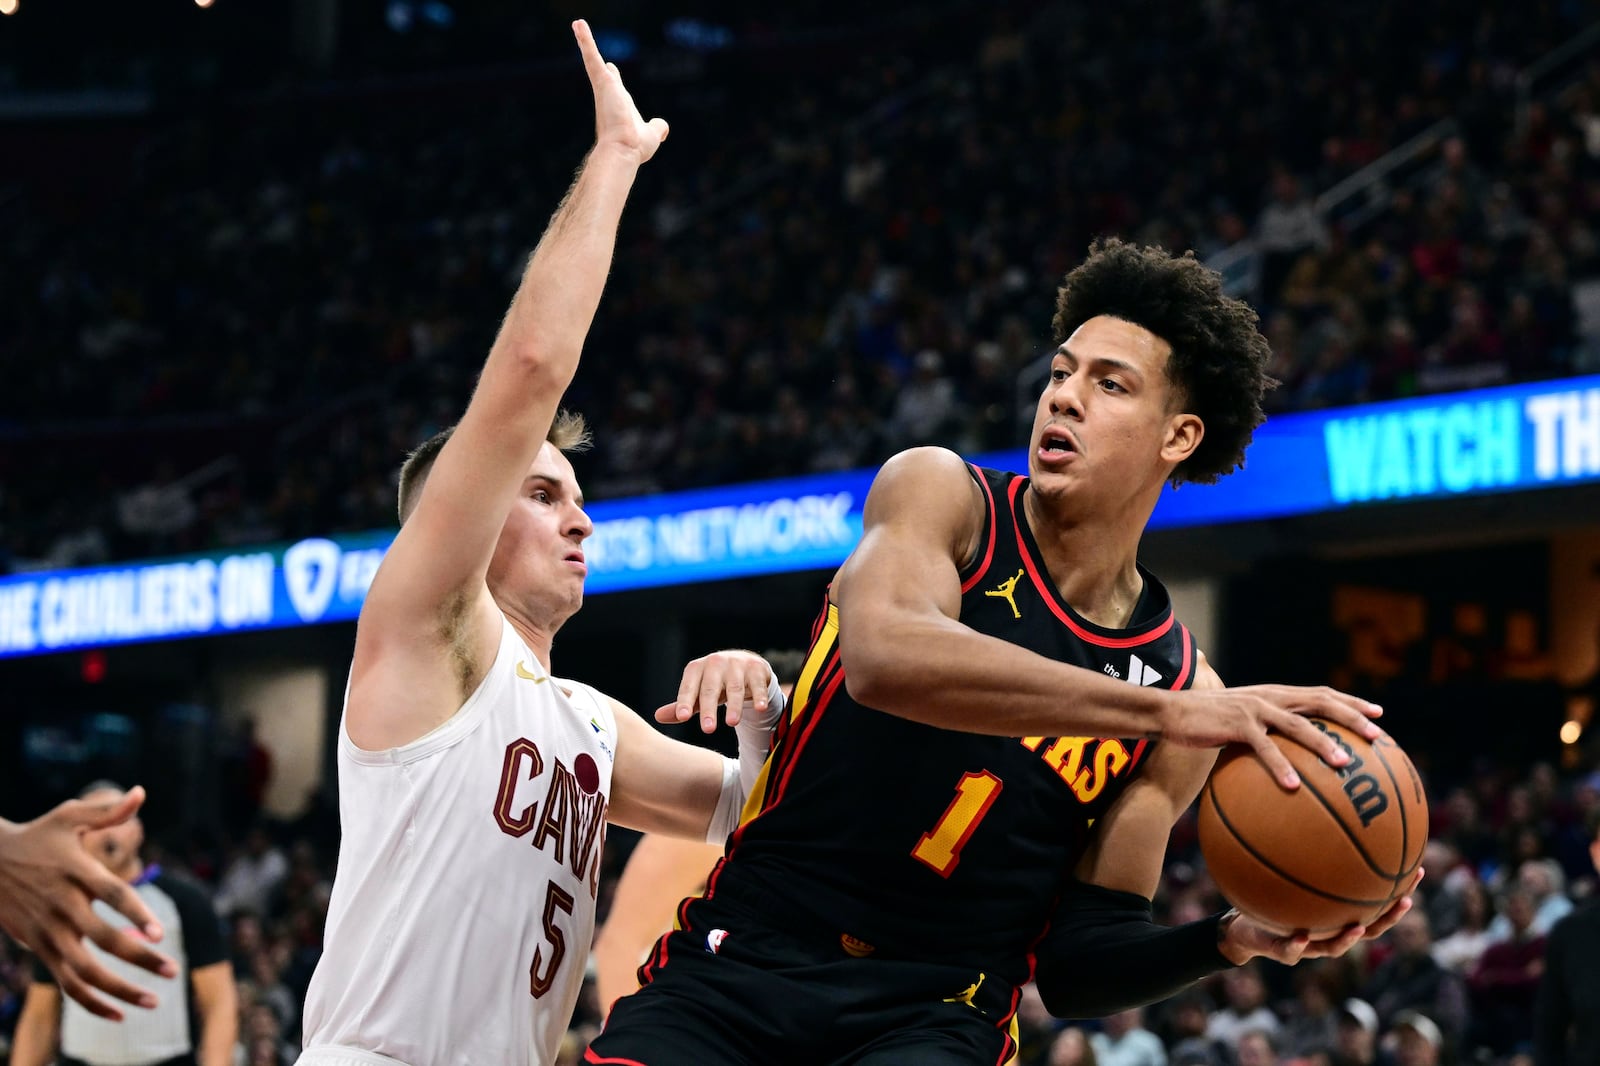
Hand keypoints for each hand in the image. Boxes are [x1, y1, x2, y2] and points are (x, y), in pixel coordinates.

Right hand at [0, 787, 177, 1018]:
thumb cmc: (36, 836)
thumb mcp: (67, 817)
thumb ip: (106, 811)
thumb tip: (140, 793)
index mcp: (77, 871)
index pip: (113, 895)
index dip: (137, 914)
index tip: (162, 933)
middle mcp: (63, 905)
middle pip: (104, 940)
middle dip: (140, 959)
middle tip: (173, 970)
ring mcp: (49, 931)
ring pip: (84, 971)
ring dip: (118, 990)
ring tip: (154, 1002)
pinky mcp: (39, 948)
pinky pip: (66, 982)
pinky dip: (90, 1002)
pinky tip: (118, 1013)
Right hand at [573, 19, 668, 163]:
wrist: (623, 149)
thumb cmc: (636, 146)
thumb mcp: (652, 134)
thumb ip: (658, 127)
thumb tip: (663, 127)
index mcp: (620, 106)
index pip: (616, 88)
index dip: (614, 78)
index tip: (611, 68)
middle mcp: (609, 95)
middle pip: (601, 72)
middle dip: (595, 58)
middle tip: (586, 40)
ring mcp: (604, 88)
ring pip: (592, 60)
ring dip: (585, 40)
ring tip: (578, 23)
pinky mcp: (601, 81)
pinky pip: (591, 56)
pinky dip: (585, 40)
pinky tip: (578, 23)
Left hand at [655, 650, 776, 732]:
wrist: (745, 664)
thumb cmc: (716, 683)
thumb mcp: (698, 692)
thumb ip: (682, 705)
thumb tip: (658, 717)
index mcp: (697, 668)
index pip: (689, 687)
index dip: (685, 701)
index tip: (683, 717)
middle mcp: (716, 663)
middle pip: (711, 689)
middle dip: (709, 709)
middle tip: (707, 729)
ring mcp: (738, 664)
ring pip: (735, 688)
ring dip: (734, 706)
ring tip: (731, 723)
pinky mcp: (757, 668)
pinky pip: (758, 684)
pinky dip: (760, 696)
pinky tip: (761, 708)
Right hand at [1165, 683, 1383, 788]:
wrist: (1169, 712)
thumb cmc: (1205, 724)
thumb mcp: (1239, 726)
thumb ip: (1264, 736)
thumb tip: (1289, 765)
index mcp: (1275, 695)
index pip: (1321, 694)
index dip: (1351, 703)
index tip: (1379, 714)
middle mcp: (1270, 697)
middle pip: (1321, 702)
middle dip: (1353, 717)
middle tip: (1377, 735)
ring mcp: (1255, 709)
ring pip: (1299, 725)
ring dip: (1324, 745)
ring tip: (1344, 764)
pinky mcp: (1236, 724)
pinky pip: (1264, 748)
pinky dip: (1280, 766)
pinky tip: (1293, 787)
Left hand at [1218, 868, 1424, 965]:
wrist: (1243, 927)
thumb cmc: (1269, 894)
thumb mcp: (1285, 866)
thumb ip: (1303, 848)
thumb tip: (1318, 806)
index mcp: (1337, 913)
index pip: (1376, 902)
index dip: (1398, 890)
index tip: (1418, 870)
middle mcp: (1329, 930)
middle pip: (1369, 928)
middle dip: (1389, 915)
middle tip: (1404, 899)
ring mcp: (1309, 945)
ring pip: (1335, 947)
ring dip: (1348, 938)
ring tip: (1358, 927)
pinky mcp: (1282, 952)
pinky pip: (1291, 950)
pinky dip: (1298, 944)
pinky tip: (1301, 935)